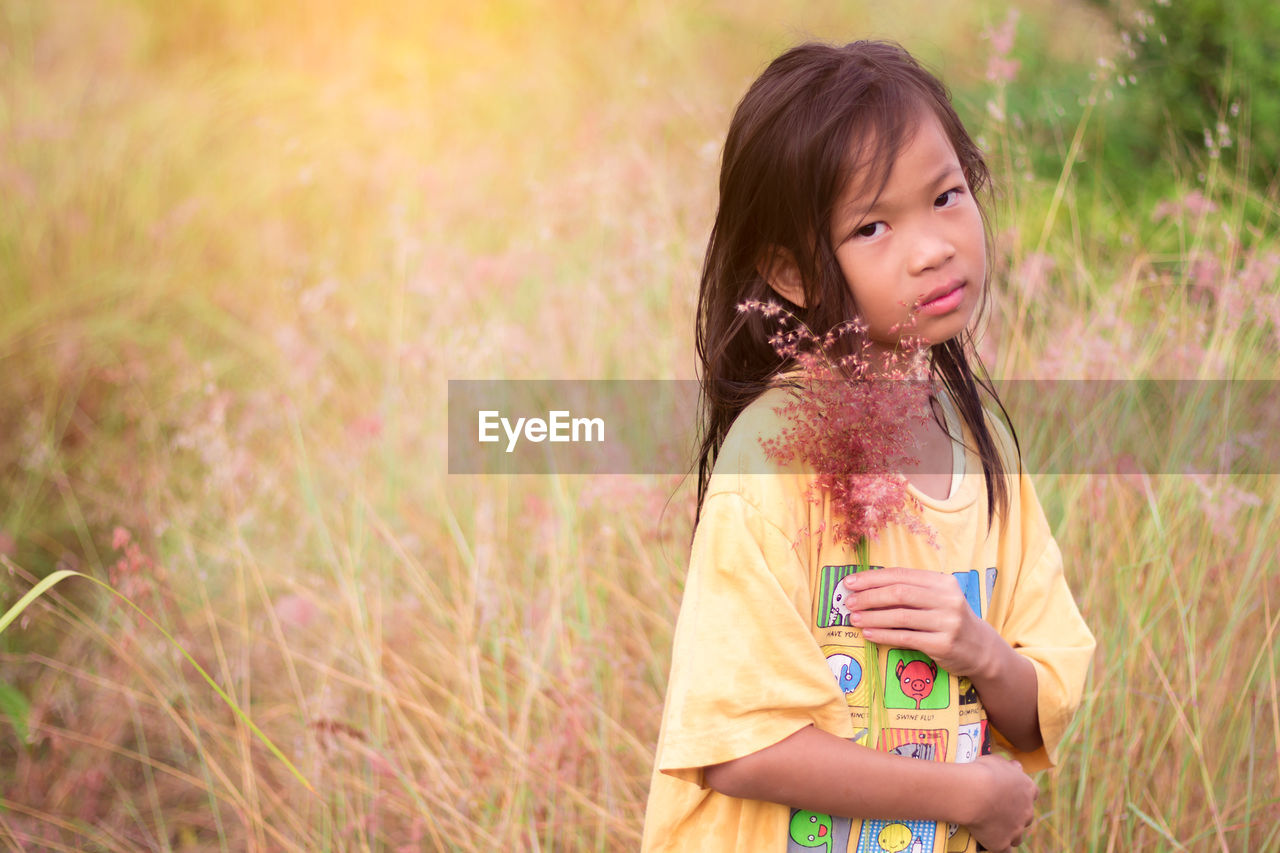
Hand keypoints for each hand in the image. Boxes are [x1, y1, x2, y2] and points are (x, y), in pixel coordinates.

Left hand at [841, 567, 995, 676]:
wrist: (981, 649)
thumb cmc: (949, 620)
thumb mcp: (937, 599)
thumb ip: (910, 591)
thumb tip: (866, 588)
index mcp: (943, 582)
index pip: (901, 575)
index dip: (872, 578)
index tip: (850, 583)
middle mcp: (947, 599)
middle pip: (899, 593)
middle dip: (869, 597)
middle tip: (848, 602)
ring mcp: (947, 623)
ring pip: (900, 616)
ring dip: (872, 616)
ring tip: (854, 618)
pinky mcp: (943, 645)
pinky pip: (906, 638)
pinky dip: (883, 635)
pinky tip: (868, 633)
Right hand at [965, 755, 1036, 850]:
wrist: (975, 793)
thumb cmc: (984, 772)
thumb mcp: (997, 761)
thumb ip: (1009, 766)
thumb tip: (1016, 765)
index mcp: (1028, 789)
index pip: (1032, 793)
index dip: (1021, 794)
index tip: (1010, 793)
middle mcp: (1027, 812)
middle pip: (1026, 818)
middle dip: (1016, 816)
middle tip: (998, 811)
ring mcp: (1016, 830)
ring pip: (1017, 837)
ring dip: (1009, 833)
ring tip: (993, 829)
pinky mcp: (1003, 843)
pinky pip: (1005, 851)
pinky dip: (999, 847)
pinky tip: (990, 843)